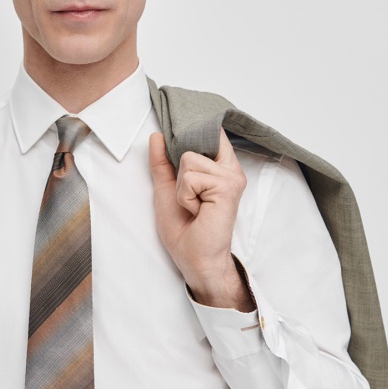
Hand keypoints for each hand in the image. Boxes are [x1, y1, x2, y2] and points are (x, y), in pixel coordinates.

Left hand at [148, 131, 253, 309]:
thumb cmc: (184, 229)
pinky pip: (190, 177)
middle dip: (180, 169)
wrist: (194, 258)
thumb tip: (156, 136)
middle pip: (193, 140)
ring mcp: (231, 176)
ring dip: (182, 188)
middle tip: (190, 197)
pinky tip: (198, 211)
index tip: (182, 135)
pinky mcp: (227, 186)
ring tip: (194, 206)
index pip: (209, 131)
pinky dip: (185, 197)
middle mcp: (230, 168)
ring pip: (188, 159)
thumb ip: (162, 162)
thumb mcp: (167, 188)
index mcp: (220, 166)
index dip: (192, 131)